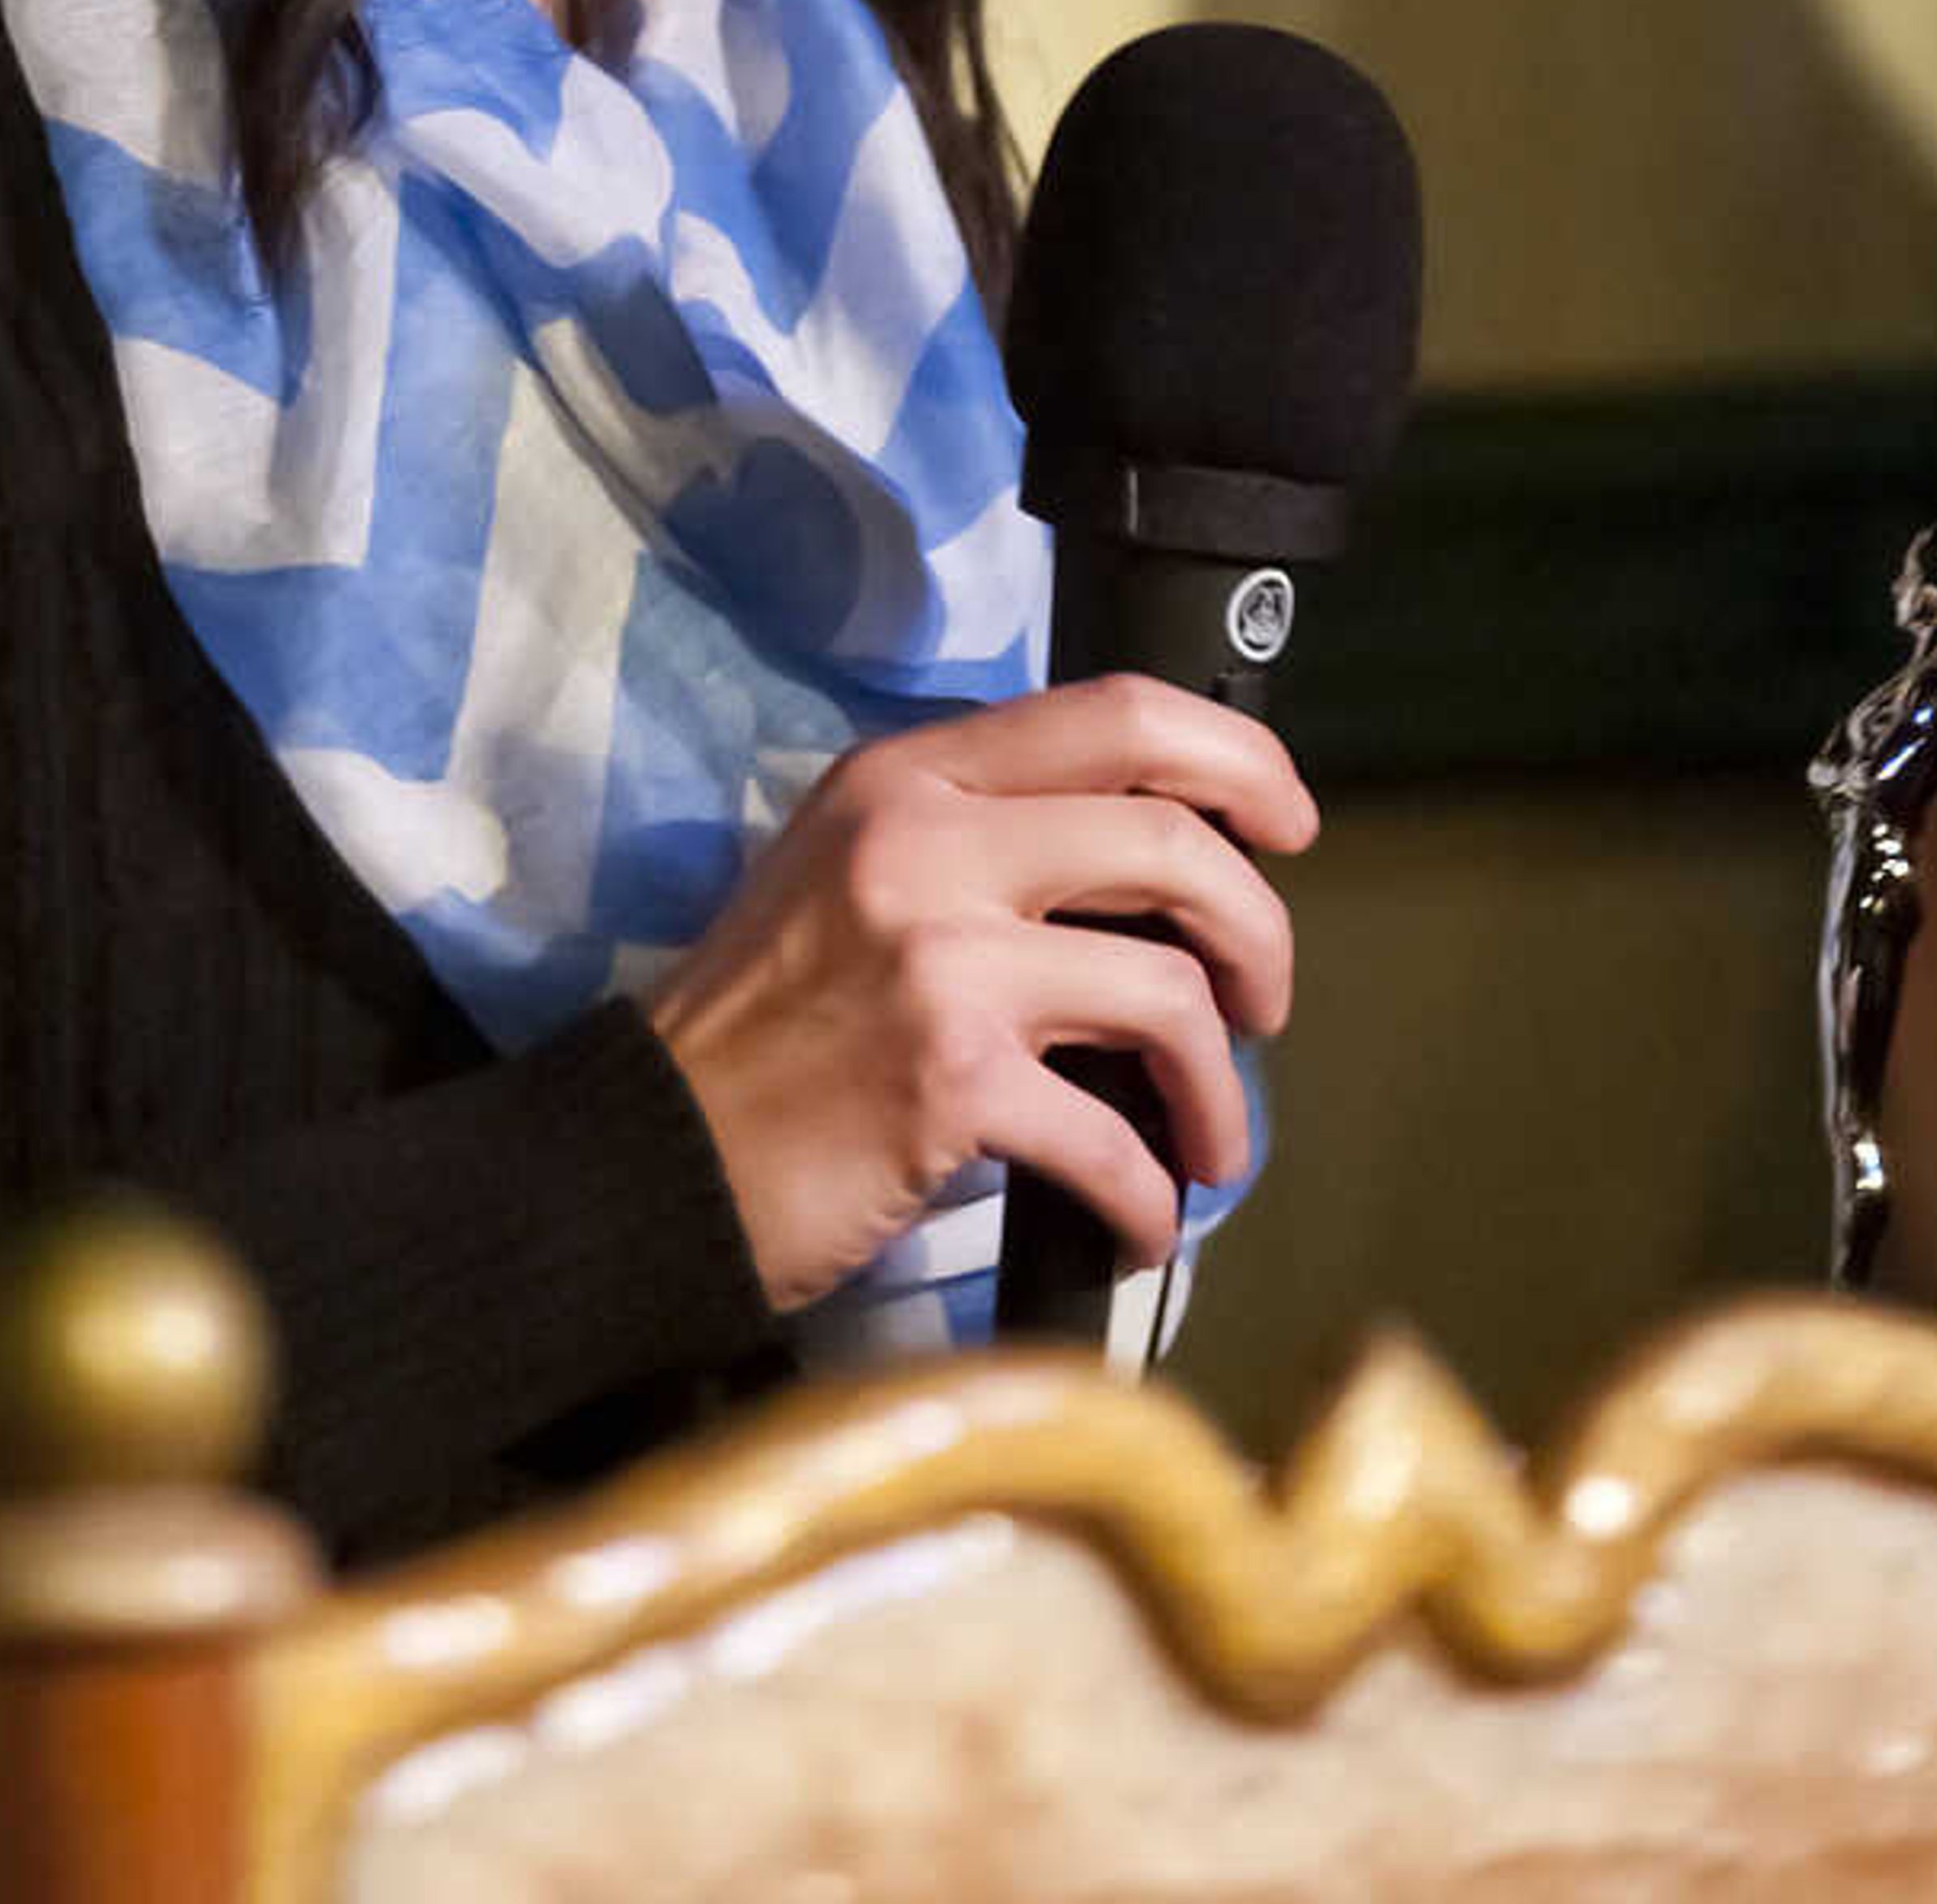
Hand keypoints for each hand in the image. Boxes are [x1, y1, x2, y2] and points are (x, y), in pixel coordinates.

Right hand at [645, 673, 1315, 1311]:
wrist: (651, 1149)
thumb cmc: (762, 1023)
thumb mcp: (851, 871)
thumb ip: (980, 840)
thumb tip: (1151, 875)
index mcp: (908, 778)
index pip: (1115, 714)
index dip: (1235, 757)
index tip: (1285, 821)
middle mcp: (925, 843)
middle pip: (1173, 841)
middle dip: (1258, 929)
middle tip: (1263, 1001)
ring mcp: (937, 959)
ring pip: (1169, 992)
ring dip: (1220, 1087)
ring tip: (1208, 1139)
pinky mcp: (946, 1081)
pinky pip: (1114, 1139)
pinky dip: (1150, 1196)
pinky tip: (1139, 1221)